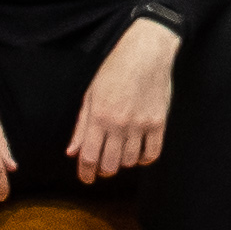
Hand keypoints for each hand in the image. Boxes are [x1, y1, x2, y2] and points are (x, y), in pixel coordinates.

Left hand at [69, 18, 181, 181]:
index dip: (85, 173)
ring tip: (122, 153)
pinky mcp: (159, 122)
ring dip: (124, 162)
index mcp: (99, 117)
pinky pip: (153, 153)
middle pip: (110, 164)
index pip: (89, 157)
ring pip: (130, 161)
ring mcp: (141, 124)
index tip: (86, 178)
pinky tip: (140, 153)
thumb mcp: (91, 94)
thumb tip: (72, 152)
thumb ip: (81, 126)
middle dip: (104, 170)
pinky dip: (145, 159)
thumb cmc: (115, 69)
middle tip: (104, 165)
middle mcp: (119, 124)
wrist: (146, 51)